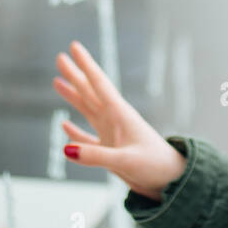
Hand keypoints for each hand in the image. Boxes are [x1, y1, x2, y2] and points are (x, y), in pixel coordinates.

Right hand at [52, 39, 186, 200]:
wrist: (170, 181)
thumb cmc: (154, 166)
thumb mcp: (125, 160)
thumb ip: (96, 155)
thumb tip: (66, 149)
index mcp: (121, 114)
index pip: (99, 84)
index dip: (86, 65)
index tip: (73, 47)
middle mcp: (115, 120)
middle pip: (90, 92)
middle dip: (75, 75)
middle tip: (60, 57)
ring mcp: (112, 134)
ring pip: (87, 110)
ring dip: (73, 96)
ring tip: (57, 82)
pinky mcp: (110, 151)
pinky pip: (87, 139)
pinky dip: (75, 133)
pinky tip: (64, 126)